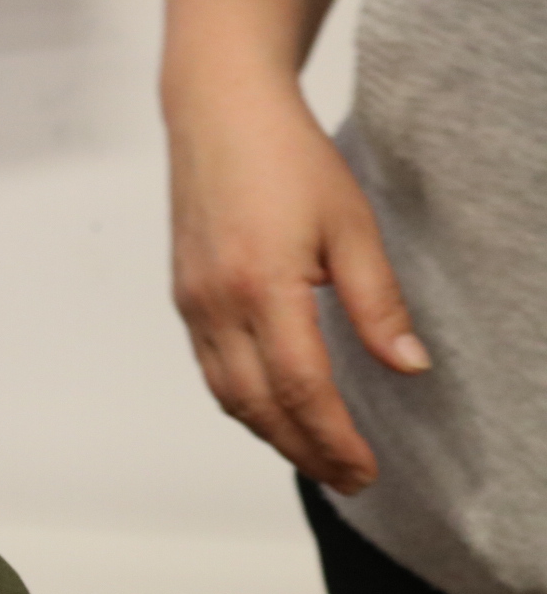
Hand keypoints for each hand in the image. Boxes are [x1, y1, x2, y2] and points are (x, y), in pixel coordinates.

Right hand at [169, 90, 427, 493]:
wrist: (217, 114)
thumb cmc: (288, 158)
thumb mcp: (351, 225)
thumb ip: (377, 303)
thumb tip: (409, 367)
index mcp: (261, 287)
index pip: (300, 387)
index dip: (334, 437)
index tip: (367, 468)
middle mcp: (216, 305)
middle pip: (258, 407)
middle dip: (305, 451)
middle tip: (349, 479)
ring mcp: (193, 305)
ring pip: (228, 397)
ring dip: (272, 436)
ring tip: (317, 457)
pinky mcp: (185, 298)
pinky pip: (212, 371)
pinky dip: (245, 404)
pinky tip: (274, 410)